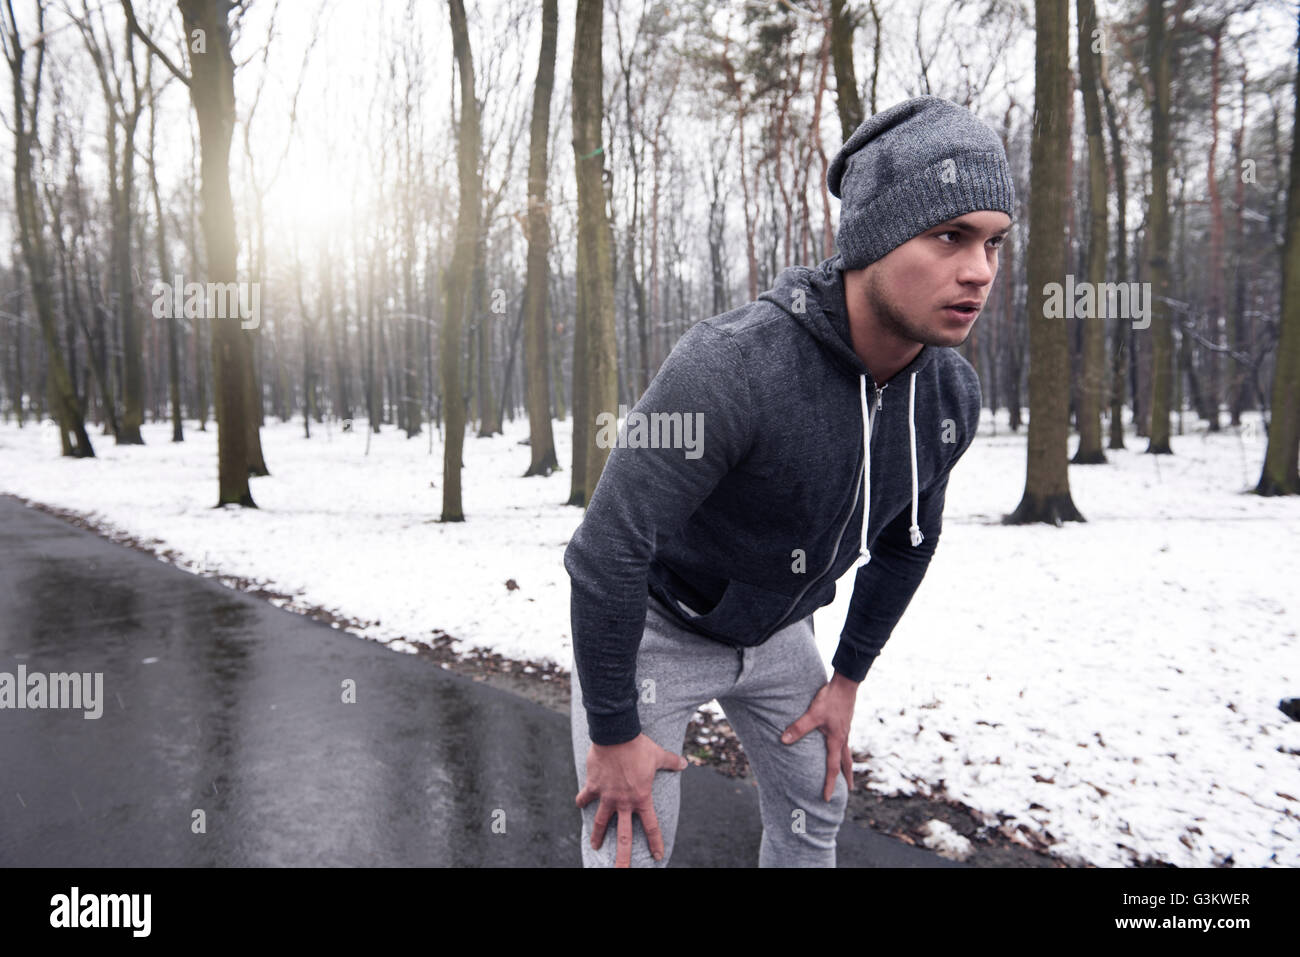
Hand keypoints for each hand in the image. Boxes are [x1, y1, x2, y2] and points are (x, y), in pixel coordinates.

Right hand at [574, 733, 688, 866]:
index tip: (657, 856)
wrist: (615, 735)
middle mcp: (624, 802)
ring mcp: (607, 796)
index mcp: (641, 798)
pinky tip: (580, 805)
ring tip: (595, 847)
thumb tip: (685, 763)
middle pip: (624, 837)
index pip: (651, 826)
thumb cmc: (639, 746)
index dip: (655, 842)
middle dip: (622, 858)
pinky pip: (585, 797)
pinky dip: (582, 801)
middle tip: (621, 872)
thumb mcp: (658, 755)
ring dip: (597, 836)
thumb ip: (671, 762)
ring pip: (601, 823)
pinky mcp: (593, 786)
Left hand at [780, 671, 859, 801]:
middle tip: (849, 790)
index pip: (833, 768)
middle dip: (846, 777)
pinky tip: (837, 744)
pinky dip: (843, 749)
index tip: (827, 798)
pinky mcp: (844, 722)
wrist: (845, 684)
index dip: (830, 784)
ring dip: (846, 764)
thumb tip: (784, 740)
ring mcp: (845, 730)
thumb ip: (798, 727)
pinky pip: (844, 741)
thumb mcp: (813, 714)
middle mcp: (843, 738)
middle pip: (846, 763)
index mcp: (836, 740)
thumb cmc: (830, 699)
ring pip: (847, 752)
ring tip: (846, 771)